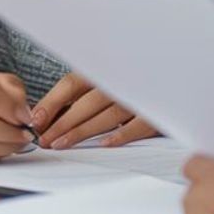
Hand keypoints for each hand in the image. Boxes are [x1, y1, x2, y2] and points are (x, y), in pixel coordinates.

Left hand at [33, 72, 160, 149]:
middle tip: (44, 139)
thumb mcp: (106, 79)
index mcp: (104, 68)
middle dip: (62, 123)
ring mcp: (139, 95)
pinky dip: (121, 134)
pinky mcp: (157, 112)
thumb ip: (83, 93)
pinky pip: (137, 125)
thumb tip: (48, 114)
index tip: (36, 119)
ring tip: (61, 144)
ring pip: (107, 115)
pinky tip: (104, 144)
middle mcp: (120, 79)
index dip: (52, 102)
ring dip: (82, 131)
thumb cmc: (134, 82)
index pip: (71, 84)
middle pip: (85, 102)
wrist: (177, 75)